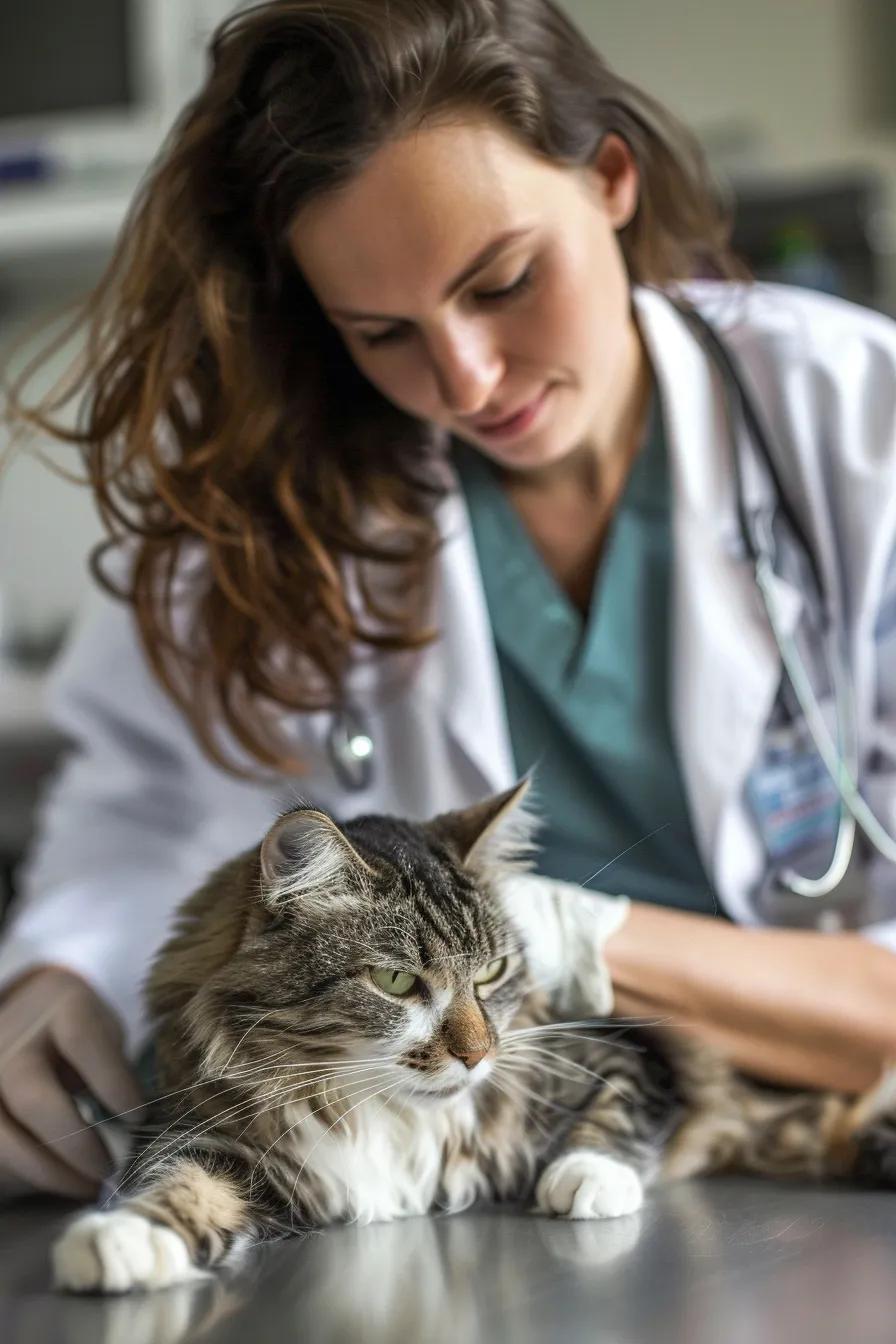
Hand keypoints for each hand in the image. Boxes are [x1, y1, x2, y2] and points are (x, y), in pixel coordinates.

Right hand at [0, 966, 144, 1200]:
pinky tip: (62, 1181)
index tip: (138, 1119)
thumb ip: (113, 1067)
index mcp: (59, 1003)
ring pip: (3, 1136)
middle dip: (74, 1143)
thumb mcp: (104, 1031)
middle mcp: (11, 1035)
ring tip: (88, 1186)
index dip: (112, 1083)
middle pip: (33, 1097)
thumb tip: (129, 1127)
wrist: (33, 1015)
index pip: (82, 1041)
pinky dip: (29, 1173)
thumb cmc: (81, 1028)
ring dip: (48, 1171)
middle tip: (110, 1168)